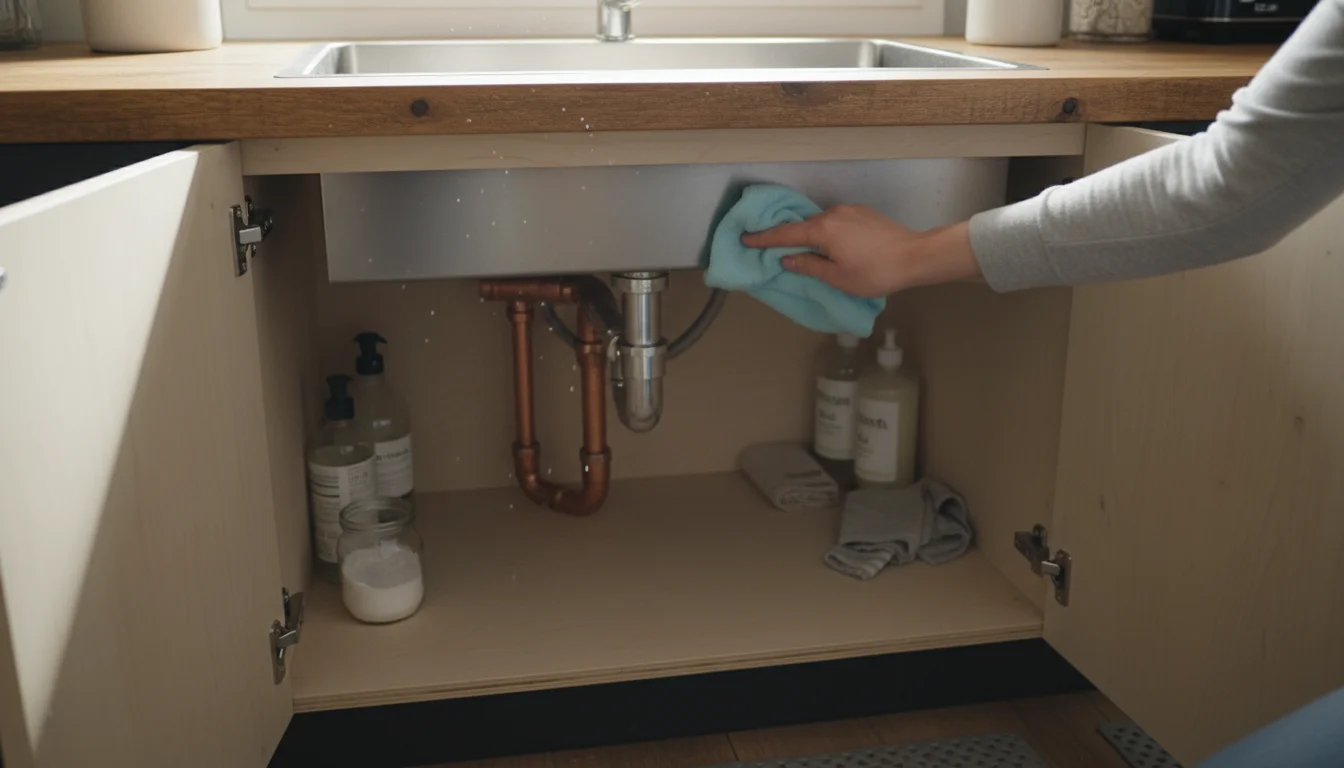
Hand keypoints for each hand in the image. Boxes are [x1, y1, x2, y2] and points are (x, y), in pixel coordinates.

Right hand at [741, 205, 981, 296]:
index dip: (764, 238)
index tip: (746, 238)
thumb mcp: (837, 277)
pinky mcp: (864, 213)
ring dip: (811, 235)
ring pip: (822, 223)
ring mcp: (850, 210)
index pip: (785, 234)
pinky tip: (832, 245)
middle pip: (803, 225)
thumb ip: (809, 266)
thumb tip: (787, 259)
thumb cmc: (875, 272)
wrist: (916, 256)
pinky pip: (837, 221)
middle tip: (770, 245)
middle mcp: (833, 213)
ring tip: (804, 250)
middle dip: (787, 235)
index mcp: (823, 230)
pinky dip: (828, 232)